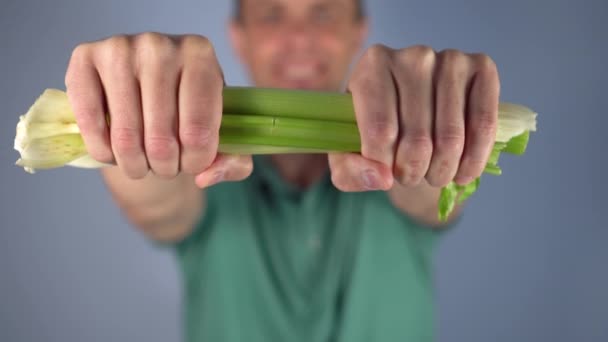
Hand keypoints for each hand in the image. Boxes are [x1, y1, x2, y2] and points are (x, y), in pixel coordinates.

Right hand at [65, 33, 251, 185]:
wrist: (146, 86)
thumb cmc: (189, 111)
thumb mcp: (222, 134)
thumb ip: (233, 161)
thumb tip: (206, 175)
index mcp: (201, 55)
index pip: (199, 131)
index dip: (196, 161)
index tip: (194, 164)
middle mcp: (160, 46)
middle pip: (161, 139)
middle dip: (166, 167)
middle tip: (166, 166)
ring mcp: (119, 49)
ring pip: (126, 138)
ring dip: (136, 166)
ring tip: (142, 163)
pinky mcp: (84, 59)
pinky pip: (91, 126)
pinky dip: (104, 152)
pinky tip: (114, 151)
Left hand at [329, 45, 498, 190]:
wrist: (413, 111)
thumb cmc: (375, 131)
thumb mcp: (348, 154)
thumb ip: (350, 170)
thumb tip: (381, 178)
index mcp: (372, 66)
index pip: (380, 131)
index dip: (383, 166)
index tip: (384, 172)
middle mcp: (413, 56)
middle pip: (417, 140)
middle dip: (413, 173)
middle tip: (410, 177)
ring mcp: (450, 59)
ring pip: (450, 139)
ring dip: (441, 172)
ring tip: (433, 176)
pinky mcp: (482, 68)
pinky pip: (483, 126)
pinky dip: (473, 160)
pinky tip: (462, 172)